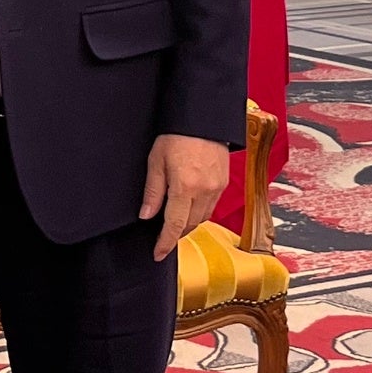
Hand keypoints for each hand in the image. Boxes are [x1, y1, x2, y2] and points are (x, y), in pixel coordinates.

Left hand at [140, 134, 229, 260]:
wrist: (203, 117)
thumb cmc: (176, 135)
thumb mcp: (156, 160)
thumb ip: (153, 191)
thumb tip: (146, 215)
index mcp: (185, 187)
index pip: (174, 225)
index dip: (165, 243)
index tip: (157, 254)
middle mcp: (204, 191)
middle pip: (190, 225)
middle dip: (176, 234)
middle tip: (162, 238)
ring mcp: (217, 187)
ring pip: (202, 218)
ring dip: (188, 224)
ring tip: (175, 222)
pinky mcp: (224, 182)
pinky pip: (211, 206)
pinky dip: (200, 212)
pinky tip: (190, 206)